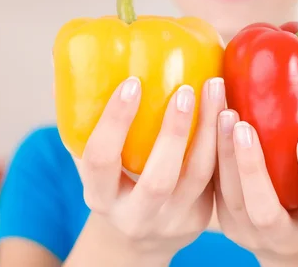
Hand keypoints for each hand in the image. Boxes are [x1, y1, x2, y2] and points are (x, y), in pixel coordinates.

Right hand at [76, 76, 225, 262]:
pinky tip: (229, 109)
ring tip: (215, 88)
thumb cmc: (114, 183)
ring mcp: (171, 221)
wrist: (140, 235)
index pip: (102, 161)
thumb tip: (69, 61)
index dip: (115, 122)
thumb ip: (84, 122)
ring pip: (198, 176)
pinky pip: (217, 177)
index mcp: (99, 197)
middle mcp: (135, 216)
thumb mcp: (94, 163)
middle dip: (174, 131)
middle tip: (186, 89)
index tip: (132, 82)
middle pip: (158, 179)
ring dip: (210, 129)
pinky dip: (224, 141)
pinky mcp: (200, 218)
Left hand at [214, 82, 297, 263]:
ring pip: (230, 197)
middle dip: (252, 167)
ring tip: (221, 111)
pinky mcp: (223, 219)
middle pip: (264, 209)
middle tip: (242, 123)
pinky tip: (205, 118)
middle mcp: (283, 233)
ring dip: (222, 153)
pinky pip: (211, 189)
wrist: (290, 239)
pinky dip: (207, 154)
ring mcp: (248, 229)